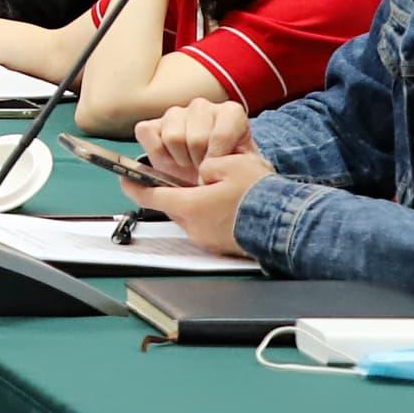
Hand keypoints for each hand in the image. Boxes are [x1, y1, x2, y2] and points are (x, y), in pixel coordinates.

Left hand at [122, 154, 269, 257]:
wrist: (289, 225)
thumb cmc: (261, 195)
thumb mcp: (230, 165)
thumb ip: (207, 165)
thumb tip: (202, 173)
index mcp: (190, 205)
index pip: (150, 196)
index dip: (134, 185)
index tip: (125, 178)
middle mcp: (194, 226)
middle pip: (171, 206)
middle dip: (172, 192)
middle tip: (179, 181)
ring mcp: (208, 240)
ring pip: (189, 217)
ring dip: (193, 205)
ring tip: (211, 192)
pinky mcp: (222, 247)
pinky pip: (206, 228)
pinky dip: (208, 216)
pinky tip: (225, 207)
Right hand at [137, 98, 257, 184]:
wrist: (214, 179)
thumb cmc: (231, 172)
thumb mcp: (247, 169)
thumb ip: (246, 165)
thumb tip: (237, 167)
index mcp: (231, 113)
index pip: (221, 134)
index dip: (217, 158)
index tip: (218, 172)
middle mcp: (203, 107)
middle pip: (195, 137)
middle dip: (200, 162)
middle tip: (205, 172)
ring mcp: (176, 113)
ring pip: (172, 136)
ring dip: (181, 159)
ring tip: (190, 166)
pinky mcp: (152, 123)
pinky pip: (147, 133)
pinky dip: (158, 154)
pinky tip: (171, 160)